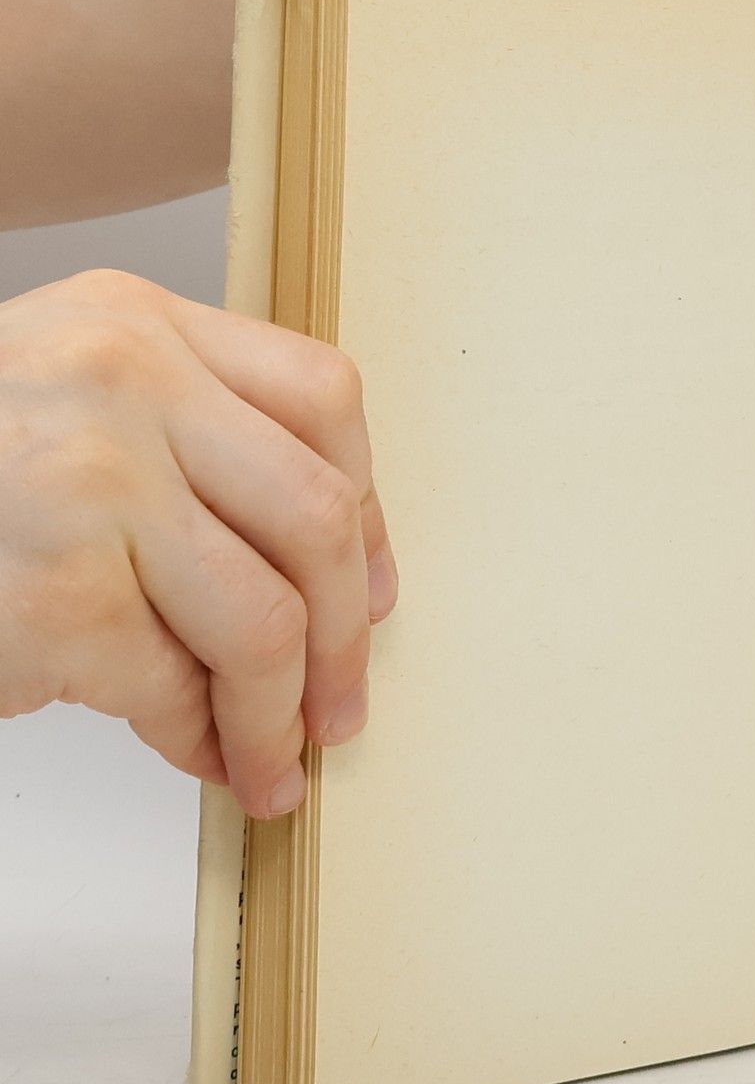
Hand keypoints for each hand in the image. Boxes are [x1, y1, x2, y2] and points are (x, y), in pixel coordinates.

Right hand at [0, 271, 396, 817]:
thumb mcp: (65, 400)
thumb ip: (187, 445)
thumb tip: (332, 578)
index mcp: (135, 320)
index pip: (323, 399)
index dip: (368, 513)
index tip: (370, 591)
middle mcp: (123, 381)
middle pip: (318, 516)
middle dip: (342, 638)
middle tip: (336, 706)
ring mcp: (90, 483)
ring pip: (265, 619)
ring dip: (277, 714)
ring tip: (272, 762)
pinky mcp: (56, 594)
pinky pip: (173, 686)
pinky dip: (194, 738)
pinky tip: (192, 752)